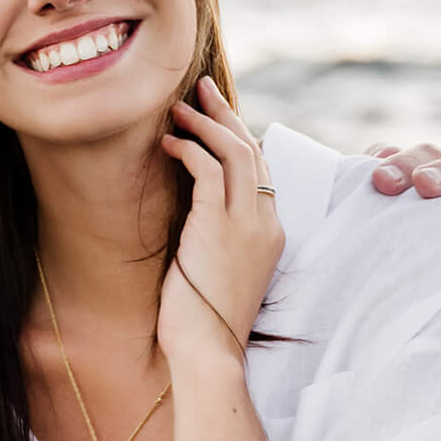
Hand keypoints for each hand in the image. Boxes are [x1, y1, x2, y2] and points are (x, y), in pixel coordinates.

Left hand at [159, 78, 284, 369]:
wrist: (208, 352)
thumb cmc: (205, 322)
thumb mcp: (219, 271)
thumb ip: (217, 238)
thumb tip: (194, 219)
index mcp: (271, 232)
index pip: (262, 170)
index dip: (240, 138)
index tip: (215, 118)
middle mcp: (264, 222)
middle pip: (252, 150)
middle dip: (226, 115)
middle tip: (201, 89)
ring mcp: (245, 223)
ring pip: (235, 151)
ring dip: (205, 123)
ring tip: (177, 108)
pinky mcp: (217, 227)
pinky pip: (207, 170)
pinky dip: (189, 150)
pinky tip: (168, 145)